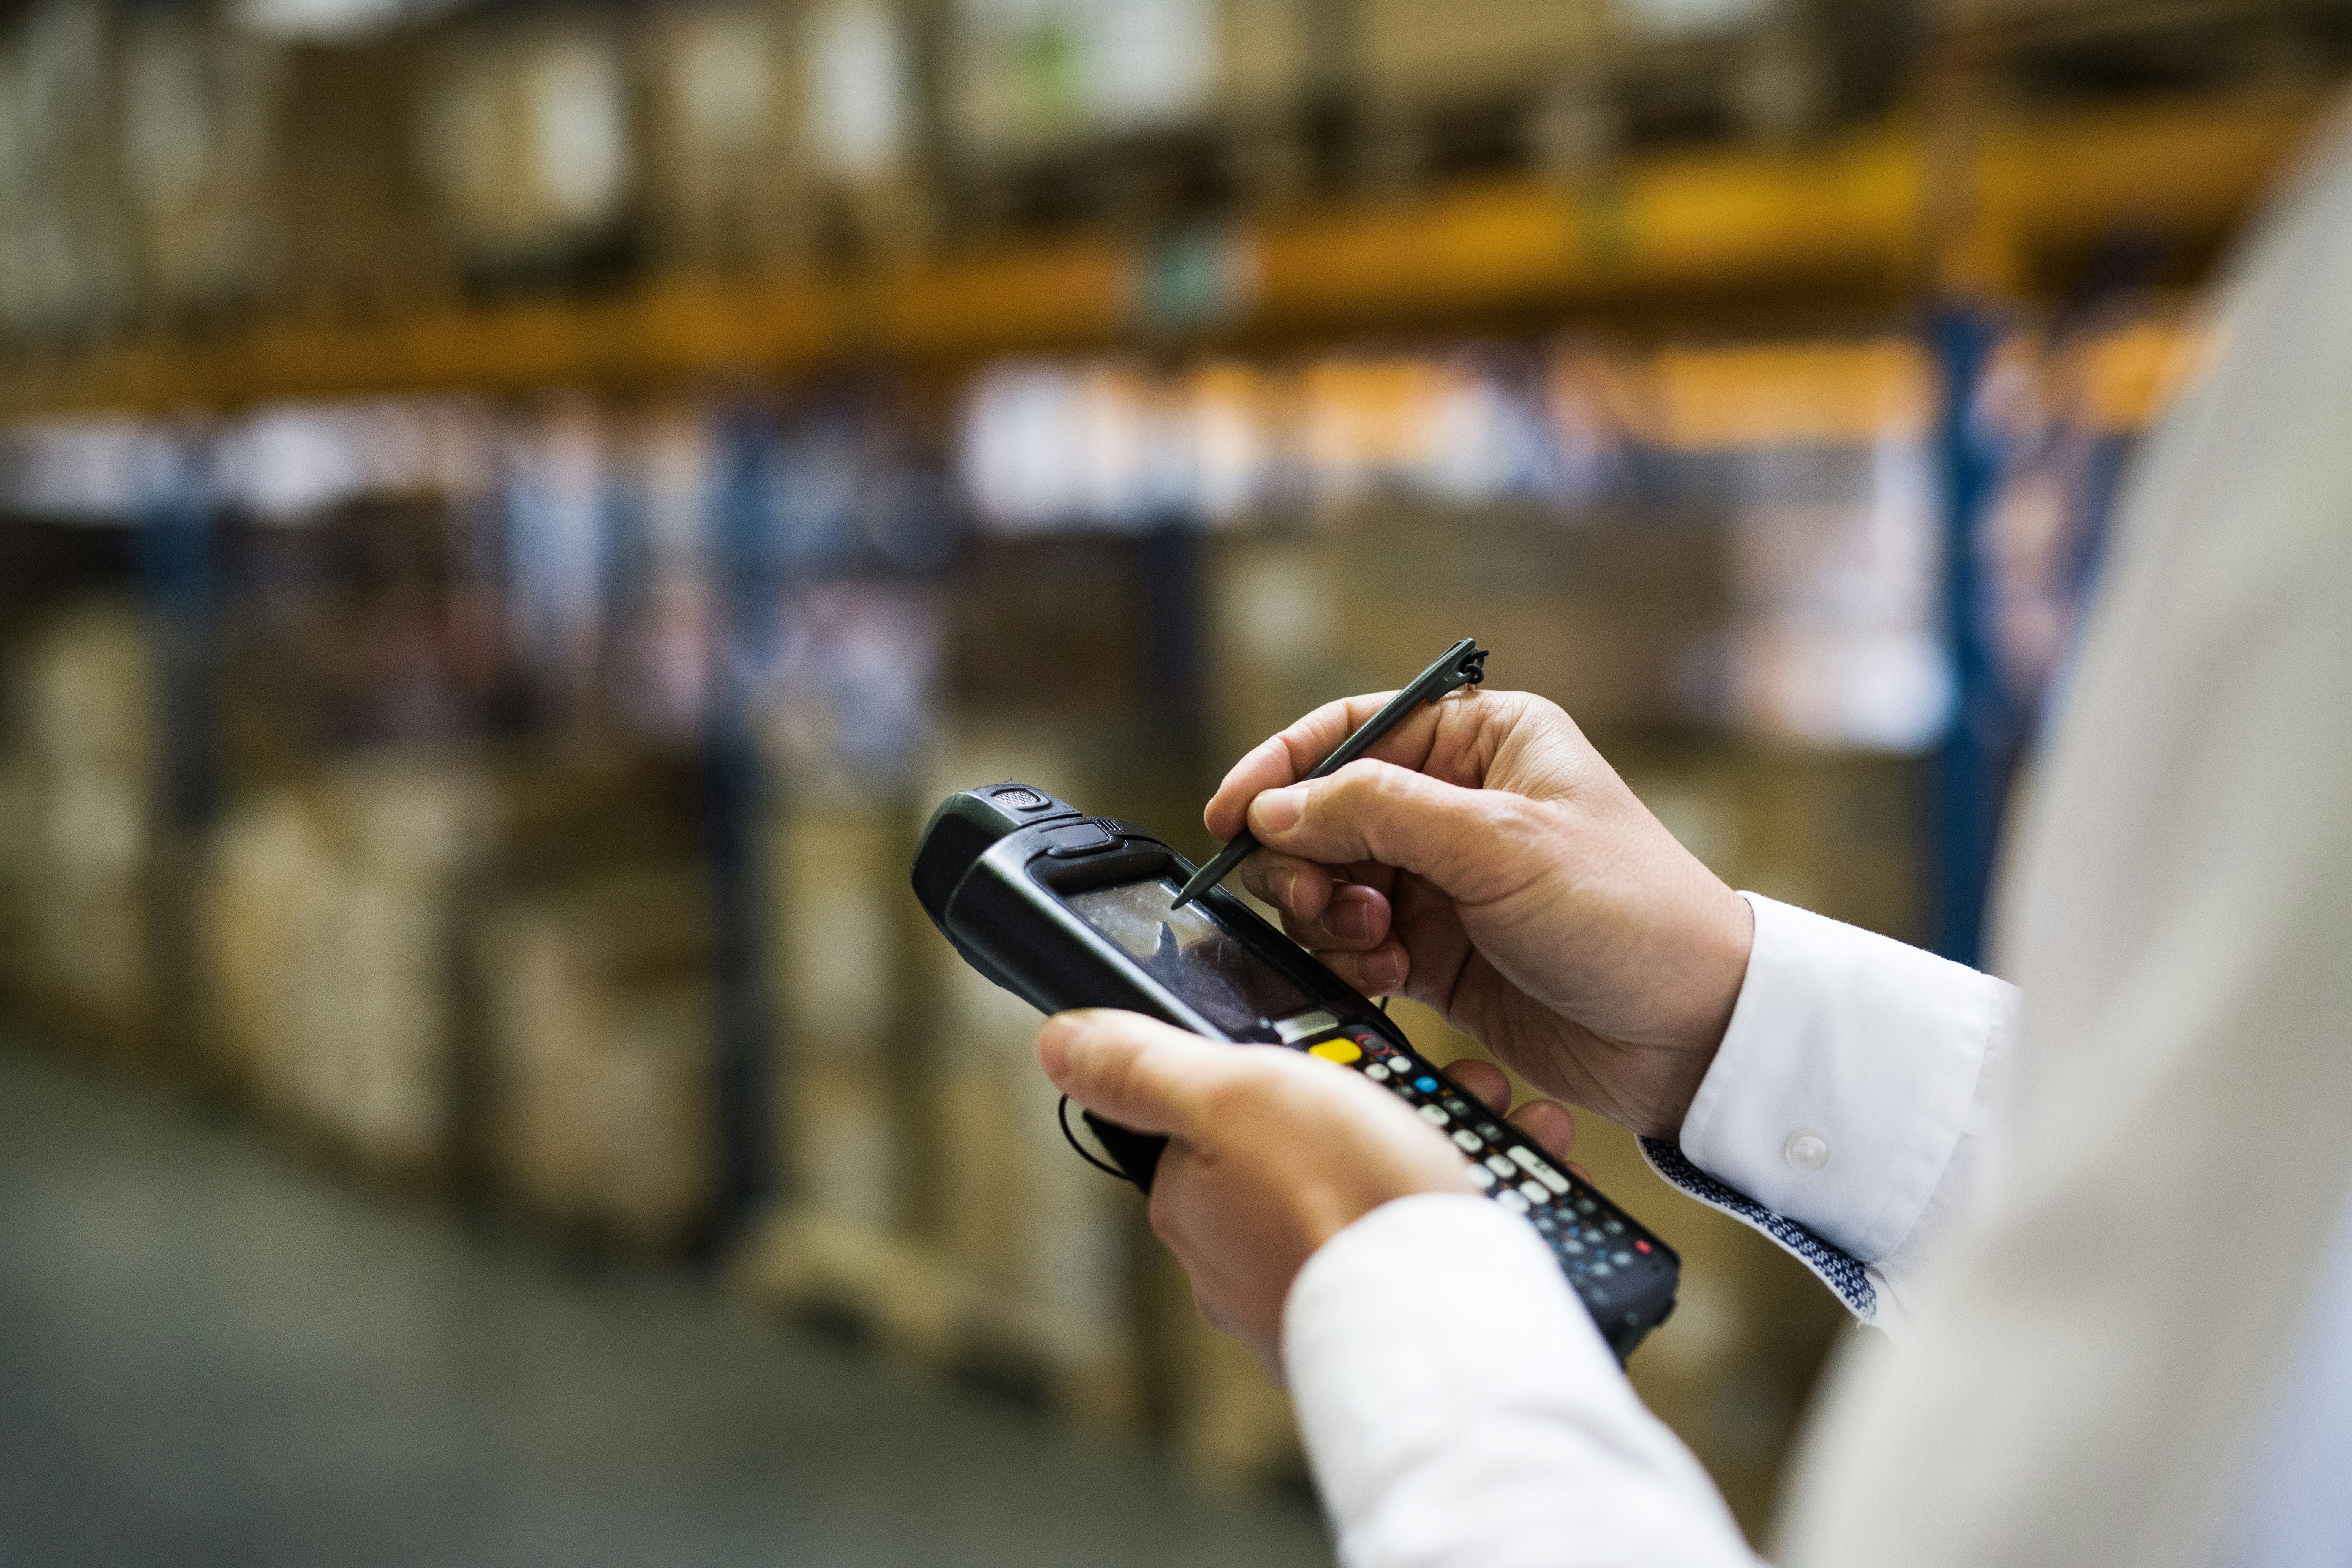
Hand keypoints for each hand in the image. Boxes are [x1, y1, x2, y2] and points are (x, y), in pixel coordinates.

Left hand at [1037, 1009, 1580, 1368]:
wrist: (1447, 1317)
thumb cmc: (1341, 1198)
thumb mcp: (1234, 1092)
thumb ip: (1146, 1066)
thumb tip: (1057, 1044)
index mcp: (1192, 1205)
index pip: (1219, 1119)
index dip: (1285, 1076)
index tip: (1344, 1062)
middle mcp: (1236, 1266)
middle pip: (1299, 1157)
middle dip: (1370, 1116)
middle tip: (1434, 1093)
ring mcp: (1307, 1300)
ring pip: (1366, 1197)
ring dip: (1428, 1152)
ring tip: (1485, 1126)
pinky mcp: (1377, 1325)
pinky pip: (1413, 1247)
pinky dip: (1458, 1209)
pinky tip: (1494, 1191)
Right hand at [1207, 688, 1751, 1137]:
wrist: (1689, 1029)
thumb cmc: (1625, 912)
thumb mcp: (1498, 844)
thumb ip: (1377, 814)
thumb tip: (1276, 808)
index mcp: (1483, 741)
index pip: (1352, 729)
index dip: (1282, 766)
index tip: (1230, 814)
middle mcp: (1457, 802)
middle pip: (1326, 812)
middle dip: (1307, 859)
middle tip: (1324, 904)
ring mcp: (1444, 879)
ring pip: (1331, 882)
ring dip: (1331, 916)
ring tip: (1375, 945)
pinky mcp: (1438, 950)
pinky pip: (1356, 943)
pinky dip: (1354, 961)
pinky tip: (1391, 978)